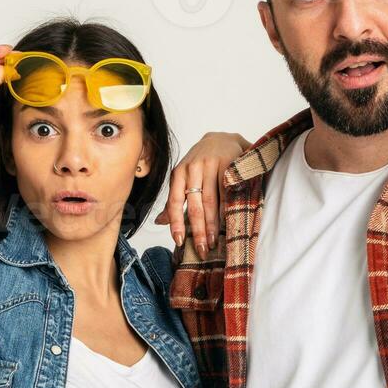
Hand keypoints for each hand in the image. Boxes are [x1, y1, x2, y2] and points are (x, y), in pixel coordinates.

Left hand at [155, 131, 251, 256]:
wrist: (222, 139)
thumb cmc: (201, 163)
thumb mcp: (184, 177)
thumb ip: (175, 199)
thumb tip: (159, 222)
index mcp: (178, 174)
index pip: (174, 201)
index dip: (176, 222)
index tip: (178, 241)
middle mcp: (192, 168)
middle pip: (194, 205)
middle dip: (197, 230)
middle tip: (200, 249)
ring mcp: (210, 165)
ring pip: (210, 200)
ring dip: (212, 224)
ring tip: (213, 241)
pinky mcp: (228, 164)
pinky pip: (226, 191)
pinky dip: (226, 209)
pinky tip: (226, 223)